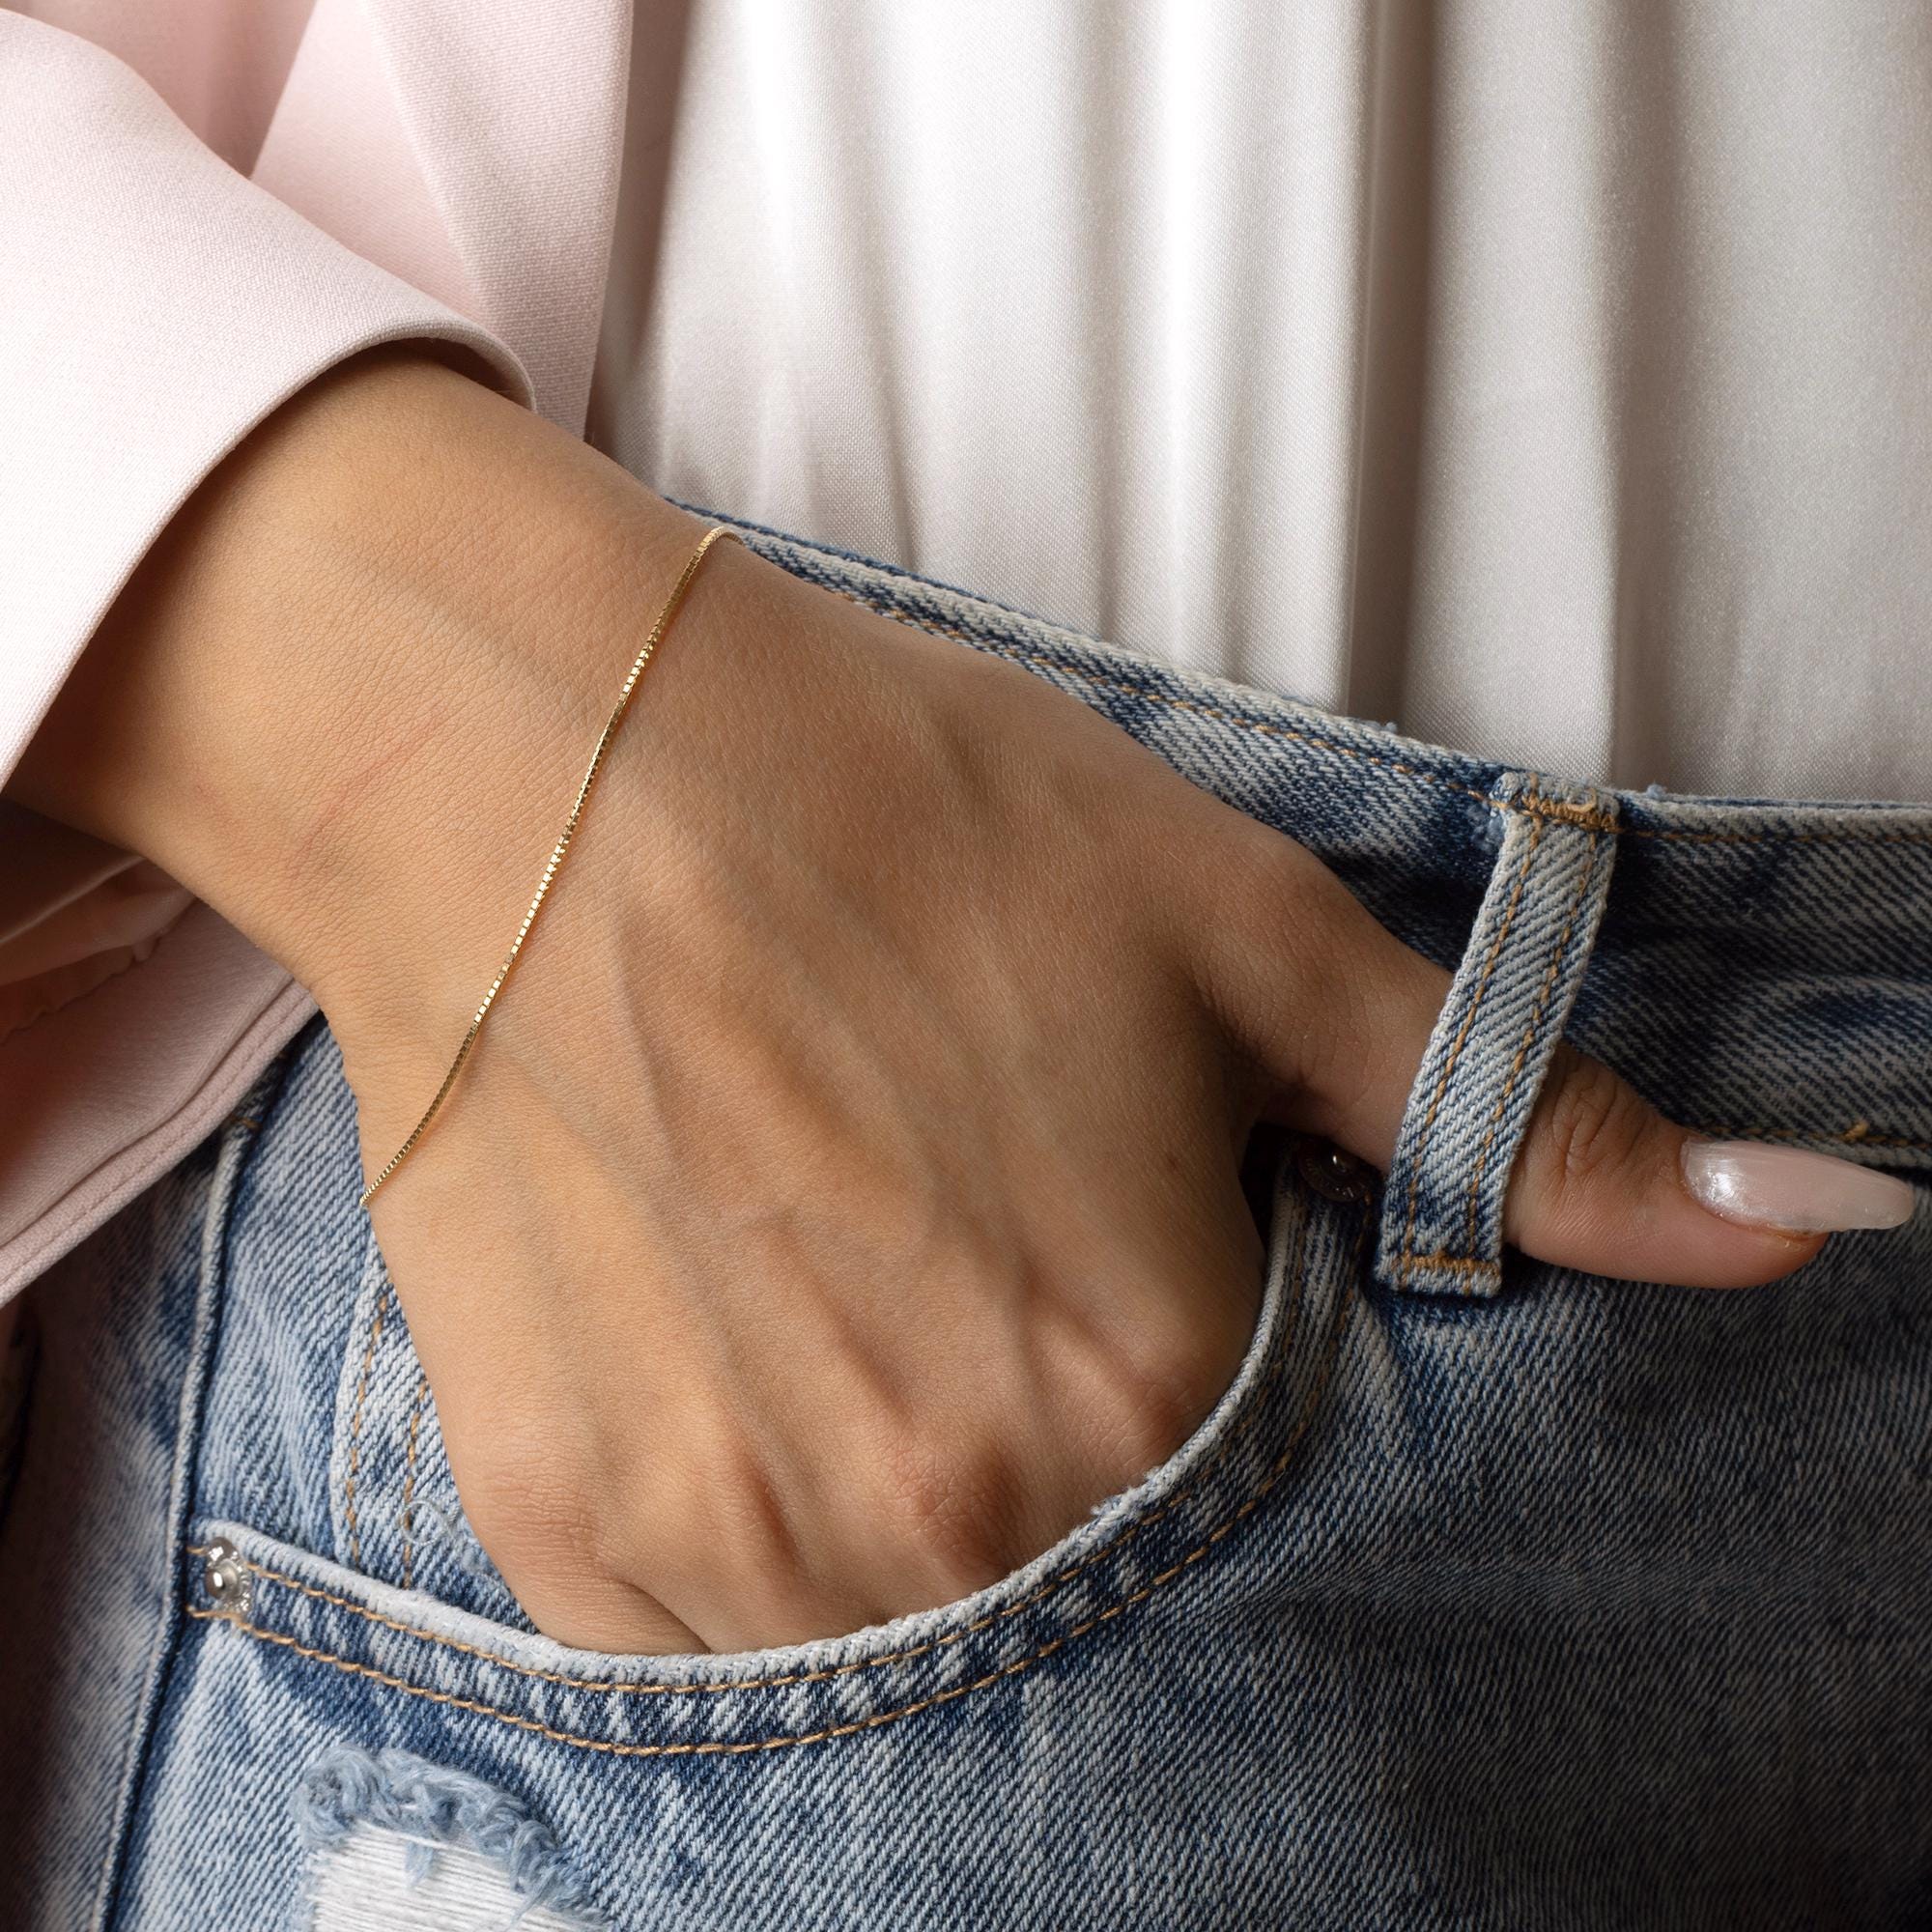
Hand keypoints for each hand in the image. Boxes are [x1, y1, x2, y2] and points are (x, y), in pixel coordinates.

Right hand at [11, 349, 1855, 1653]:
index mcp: (1135, 1371)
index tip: (1119, 1246)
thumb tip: (1808, 1231)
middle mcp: (943, 1505)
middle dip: (1063, 1439)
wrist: (553, 763)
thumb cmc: (899, 812)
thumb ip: (1507, 1126)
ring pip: (903, 1629)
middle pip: (1083, 1583)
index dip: (1204, 1356)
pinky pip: (719, 1634)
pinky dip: (763, 1528)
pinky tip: (739, 1339)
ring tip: (845, 1280)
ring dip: (912, 1497)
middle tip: (967, 1244)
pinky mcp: (573, 1524)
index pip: (1267, 1502)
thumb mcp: (1237, 932)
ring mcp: (739, 1537)